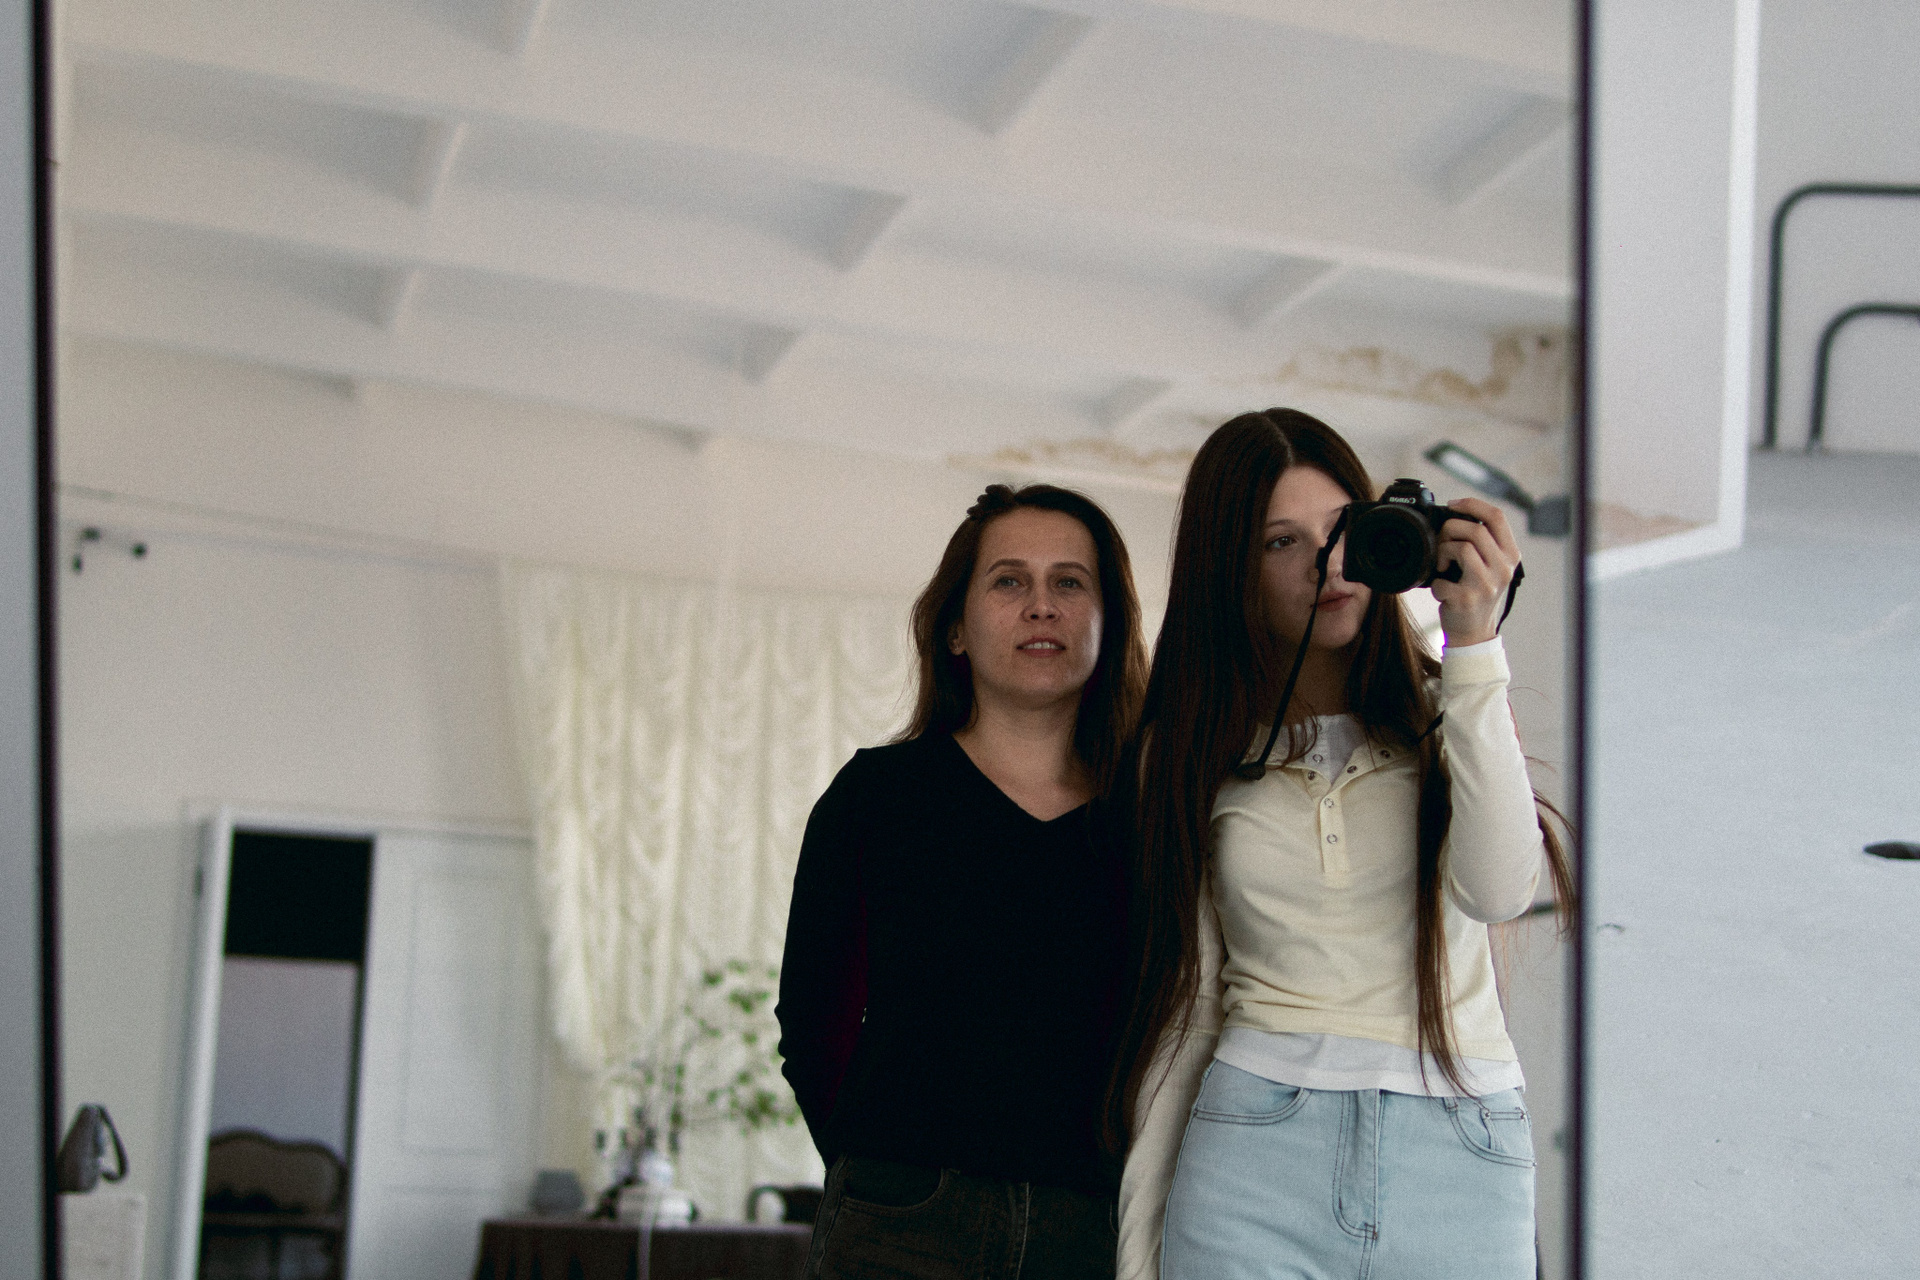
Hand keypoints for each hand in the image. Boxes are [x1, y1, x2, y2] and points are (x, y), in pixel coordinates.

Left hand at [1429, 497, 1519, 646]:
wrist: (1474, 633)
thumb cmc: (1477, 594)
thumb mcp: (1491, 567)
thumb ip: (1483, 543)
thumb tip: (1457, 514)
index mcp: (1510, 556)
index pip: (1497, 517)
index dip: (1473, 504)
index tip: (1453, 503)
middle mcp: (1503, 569)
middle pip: (1475, 530)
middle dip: (1450, 530)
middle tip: (1442, 541)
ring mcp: (1486, 585)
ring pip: (1461, 548)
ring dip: (1443, 553)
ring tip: (1442, 566)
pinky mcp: (1467, 599)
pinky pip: (1441, 579)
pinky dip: (1435, 584)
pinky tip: (1442, 591)